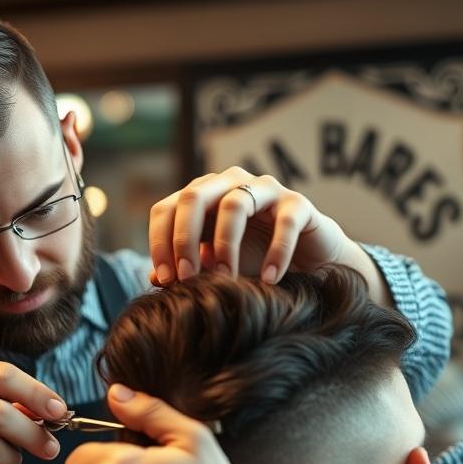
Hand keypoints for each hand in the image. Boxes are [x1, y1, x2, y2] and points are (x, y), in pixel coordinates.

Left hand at [148, 167, 352, 284]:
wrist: (308, 261)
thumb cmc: (254, 259)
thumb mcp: (214, 267)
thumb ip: (186, 269)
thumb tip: (154, 278)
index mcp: (202, 196)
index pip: (167, 208)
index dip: (160, 242)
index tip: (163, 279)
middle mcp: (230, 184)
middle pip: (193, 197)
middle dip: (184, 239)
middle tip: (187, 278)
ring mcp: (265, 190)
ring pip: (234, 204)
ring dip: (225, 245)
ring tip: (227, 279)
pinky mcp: (298, 204)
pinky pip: (285, 223)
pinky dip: (276, 252)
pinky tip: (269, 279)